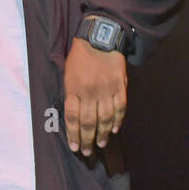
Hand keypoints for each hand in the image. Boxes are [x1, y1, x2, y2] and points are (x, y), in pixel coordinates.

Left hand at [63, 37, 127, 155]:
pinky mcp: (119, 86)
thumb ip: (72, 94)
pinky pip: (120, 108)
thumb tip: (74, 116)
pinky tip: (113, 130)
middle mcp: (89, 92)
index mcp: (74, 88)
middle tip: (87, 152)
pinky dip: (117, 120)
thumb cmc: (80, 57)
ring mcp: (106, 89)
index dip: (73, 134)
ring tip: (100, 144)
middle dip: (87, 139)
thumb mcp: (68, 73)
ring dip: (102, 134)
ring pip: (105, 118)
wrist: (100, 38)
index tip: (75, 147)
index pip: (72, 117)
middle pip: (88, 122)